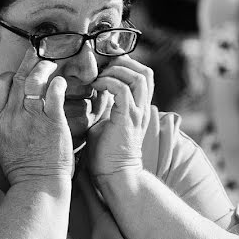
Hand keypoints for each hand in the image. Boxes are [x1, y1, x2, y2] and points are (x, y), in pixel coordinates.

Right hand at [0, 50, 73, 185]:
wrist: (37, 185)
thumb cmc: (22, 168)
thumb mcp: (3, 142)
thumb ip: (5, 122)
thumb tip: (9, 109)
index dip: (9, 74)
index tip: (19, 73)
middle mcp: (13, 115)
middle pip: (18, 77)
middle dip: (29, 61)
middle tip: (37, 54)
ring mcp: (32, 117)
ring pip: (35, 80)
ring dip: (44, 68)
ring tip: (51, 65)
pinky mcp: (52, 121)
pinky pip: (54, 93)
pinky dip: (58, 84)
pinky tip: (61, 82)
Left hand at [86, 56, 153, 180]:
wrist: (114, 175)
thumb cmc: (106, 154)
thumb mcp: (105, 123)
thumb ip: (105, 108)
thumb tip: (93, 96)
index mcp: (139, 108)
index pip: (143, 77)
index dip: (127, 66)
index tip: (107, 66)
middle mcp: (142, 108)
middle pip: (146, 72)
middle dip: (125, 64)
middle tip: (104, 67)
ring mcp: (137, 113)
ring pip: (139, 77)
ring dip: (117, 72)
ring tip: (100, 77)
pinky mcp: (128, 119)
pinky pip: (123, 90)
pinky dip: (109, 83)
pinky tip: (96, 87)